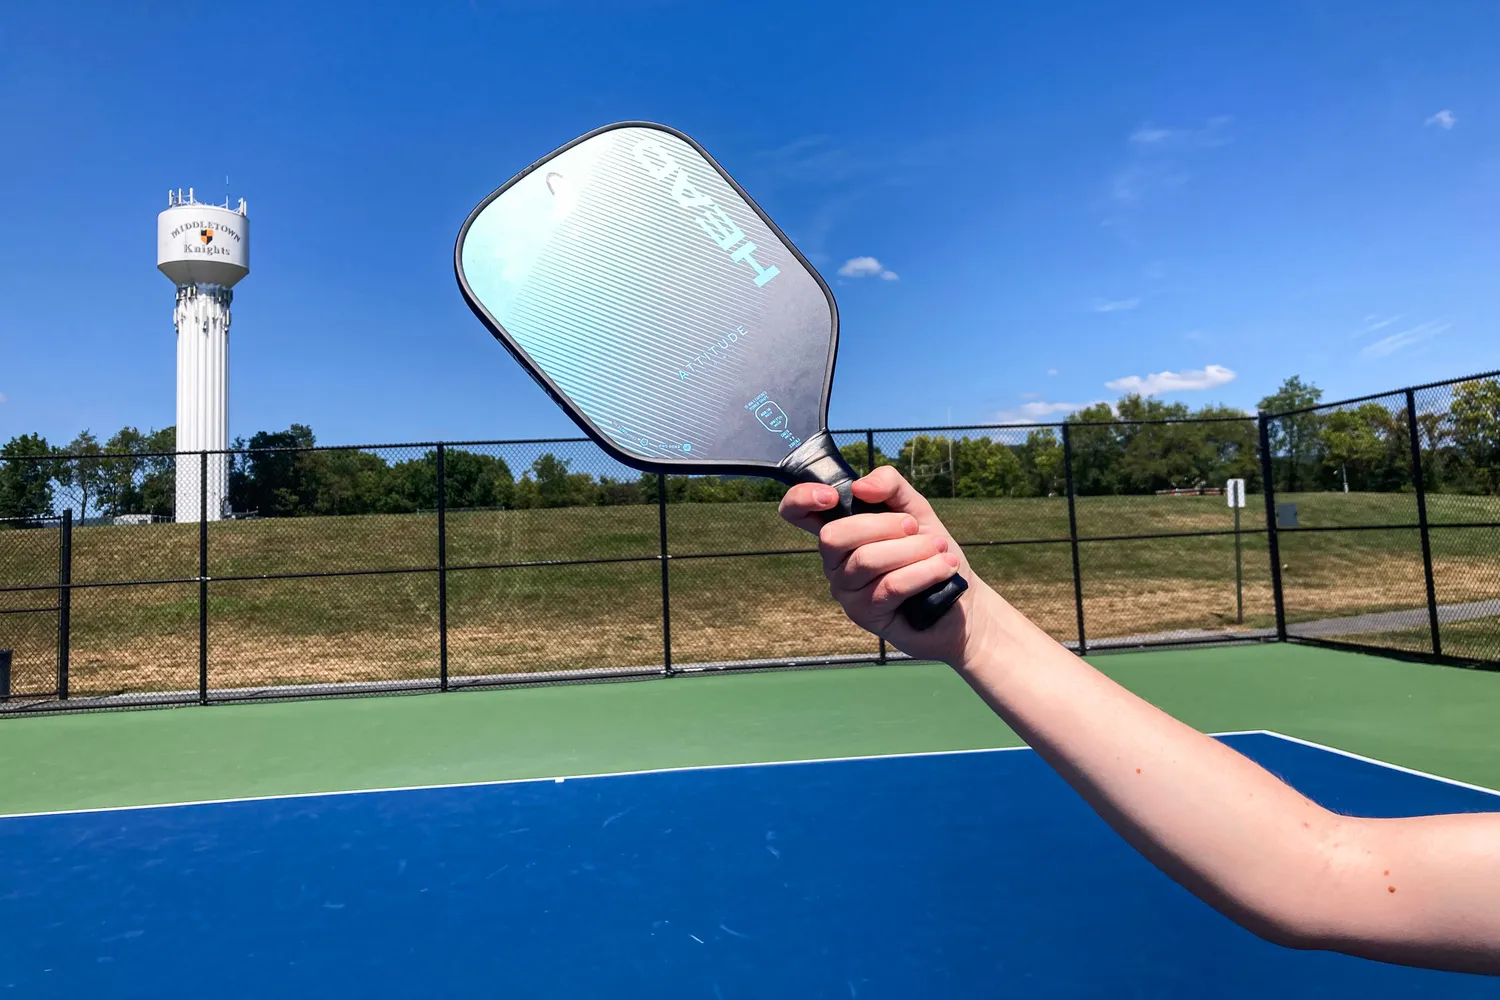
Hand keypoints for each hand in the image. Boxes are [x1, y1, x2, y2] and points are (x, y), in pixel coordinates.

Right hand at [779, 466, 992, 663]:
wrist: (964, 601)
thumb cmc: (932, 553)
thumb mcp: (916, 509)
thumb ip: (890, 486)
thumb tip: (860, 487)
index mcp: (842, 530)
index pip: (797, 512)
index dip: (801, 498)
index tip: (832, 496)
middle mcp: (835, 561)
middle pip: (834, 536)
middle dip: (882, 525)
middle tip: (914, 527)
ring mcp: (847, 591)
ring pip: (867, 561)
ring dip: (913, 550)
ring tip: (939, 550)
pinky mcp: (865, 615)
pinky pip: (890, 586)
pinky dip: (924, 572)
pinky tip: (944, 568)